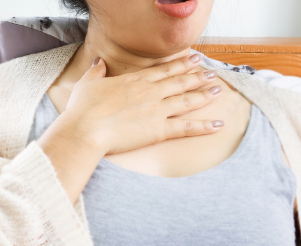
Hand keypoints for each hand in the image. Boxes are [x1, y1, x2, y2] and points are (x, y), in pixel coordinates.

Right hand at [57, 54, 224, 155]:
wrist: (85, 130)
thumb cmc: (82, 109)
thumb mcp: (86, 84)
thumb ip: (96, 72)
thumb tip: (99, 62)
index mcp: (134, 80)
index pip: (164, 70)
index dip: (181, 64)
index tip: (194, 59)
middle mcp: (150, 92)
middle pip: (180, 82)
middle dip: (197, 76)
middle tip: (211, 72)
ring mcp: (157, 110)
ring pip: (187, 100)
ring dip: (204, 95)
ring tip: (218, 90)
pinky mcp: (159, 130)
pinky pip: (187, 128)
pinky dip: (204, 126)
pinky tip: (218, 124)